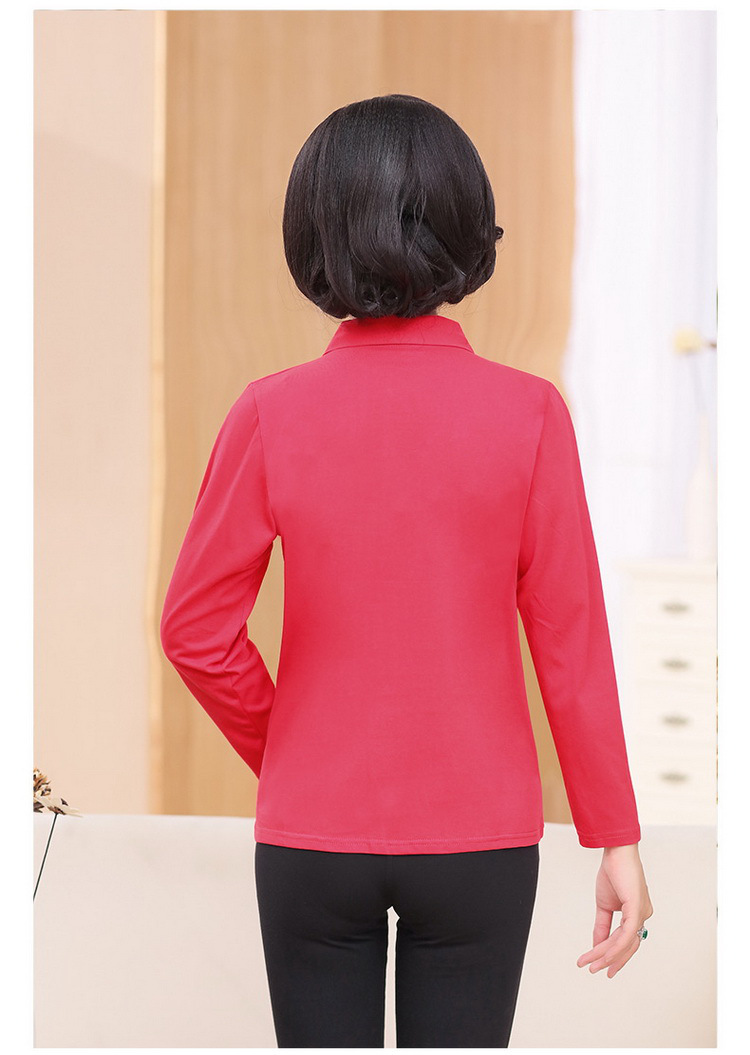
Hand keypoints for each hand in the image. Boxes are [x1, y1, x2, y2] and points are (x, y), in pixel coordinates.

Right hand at [576, 843, 653, 977]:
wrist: (616, 852)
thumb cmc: (613, 872)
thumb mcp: (603, 904)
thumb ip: (602, 926)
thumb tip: (597, 945)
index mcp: (637, 913)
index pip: (625, 940)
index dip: (612, 954)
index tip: (598, 964)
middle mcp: (643, 915)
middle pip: (627, 947)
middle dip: (610, 961)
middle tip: (594, 971)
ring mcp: (642, 913)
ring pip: (625, 944)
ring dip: (606, 956)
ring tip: (590, 964)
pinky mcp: (637, 910)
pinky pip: (626, 935)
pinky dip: (614, 947)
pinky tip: (602, 955)